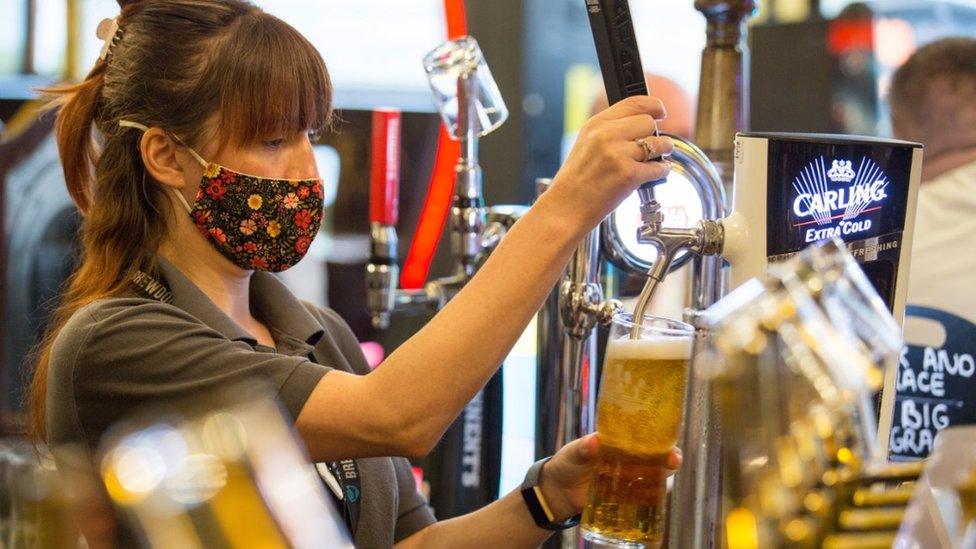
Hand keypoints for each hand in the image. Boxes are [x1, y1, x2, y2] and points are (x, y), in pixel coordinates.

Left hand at [537, 434, 682, 521]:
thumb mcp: (573, 453)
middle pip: (656, 456)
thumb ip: (583, 448)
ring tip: (664, 483)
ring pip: (653, 477)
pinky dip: (650, 499)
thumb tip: (594, 441)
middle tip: (673, 461)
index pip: (644, 435)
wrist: (558, 491)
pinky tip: (653, 501)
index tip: (667, 440)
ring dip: (662, 480)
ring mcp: (628, 478)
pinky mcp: (625, 496)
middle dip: (669, 458)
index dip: (660, 437)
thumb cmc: (566, 464)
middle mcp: (628, 458)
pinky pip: (643, 497)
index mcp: (618, 442)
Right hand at [544, 96, 673, 228]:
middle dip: (654, 135)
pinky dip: (661, 171)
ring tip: (657, 159)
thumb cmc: (575, 181)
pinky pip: (659, 167)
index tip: (660, 112)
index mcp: (596, 124)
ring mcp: (618, 154)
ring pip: (658, 143)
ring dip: (663, 151)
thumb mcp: (586, 144)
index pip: (634, 102)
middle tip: (652, 145)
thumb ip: (610, 130)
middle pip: (649, 122)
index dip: (654, 105)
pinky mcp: (628, 175)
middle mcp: (606, 135)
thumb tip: (642, 123)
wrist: (565, 208)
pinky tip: (654, 174)